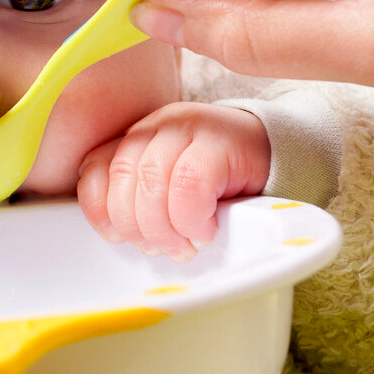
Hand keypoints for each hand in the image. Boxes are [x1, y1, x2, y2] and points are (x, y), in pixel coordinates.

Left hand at [77, 102, 269, 260]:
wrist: (278, 156)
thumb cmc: (221, 182)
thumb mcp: (172, 189)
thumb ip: (142, 201)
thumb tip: (120, 236)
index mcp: (139, 137)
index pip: (95, 167)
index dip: (100, 209)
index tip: (119, 237)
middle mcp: (159, 125)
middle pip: (123, 177)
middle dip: (137, 225)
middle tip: (160, 247)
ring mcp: (190, 126)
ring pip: (153, 182)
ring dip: (165, 228)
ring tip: (184, 245)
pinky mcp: (220, 141)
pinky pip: (189, 186)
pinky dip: (192, 219)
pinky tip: (205, 231)